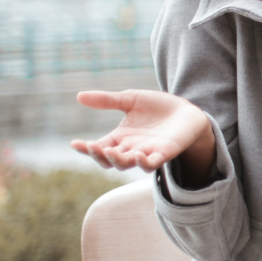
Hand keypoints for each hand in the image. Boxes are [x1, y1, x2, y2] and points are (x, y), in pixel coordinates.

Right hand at [70, 90, 214, 179]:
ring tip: (110, 151)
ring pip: (127, 164)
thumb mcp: (131, 100)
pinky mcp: (164, 153)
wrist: (186, 111)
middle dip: (99, 155)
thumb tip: (79, 96)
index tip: (75, 143)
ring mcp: (147, 153)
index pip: (99, 147)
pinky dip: (143, 163)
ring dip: (117, 160)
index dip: (86, 148)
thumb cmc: (157, 107)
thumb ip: (108, 100)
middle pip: (109, 160)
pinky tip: (138, 155)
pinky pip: (151, 164)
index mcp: (120, 137)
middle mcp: (130, 148)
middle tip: (92, 146)